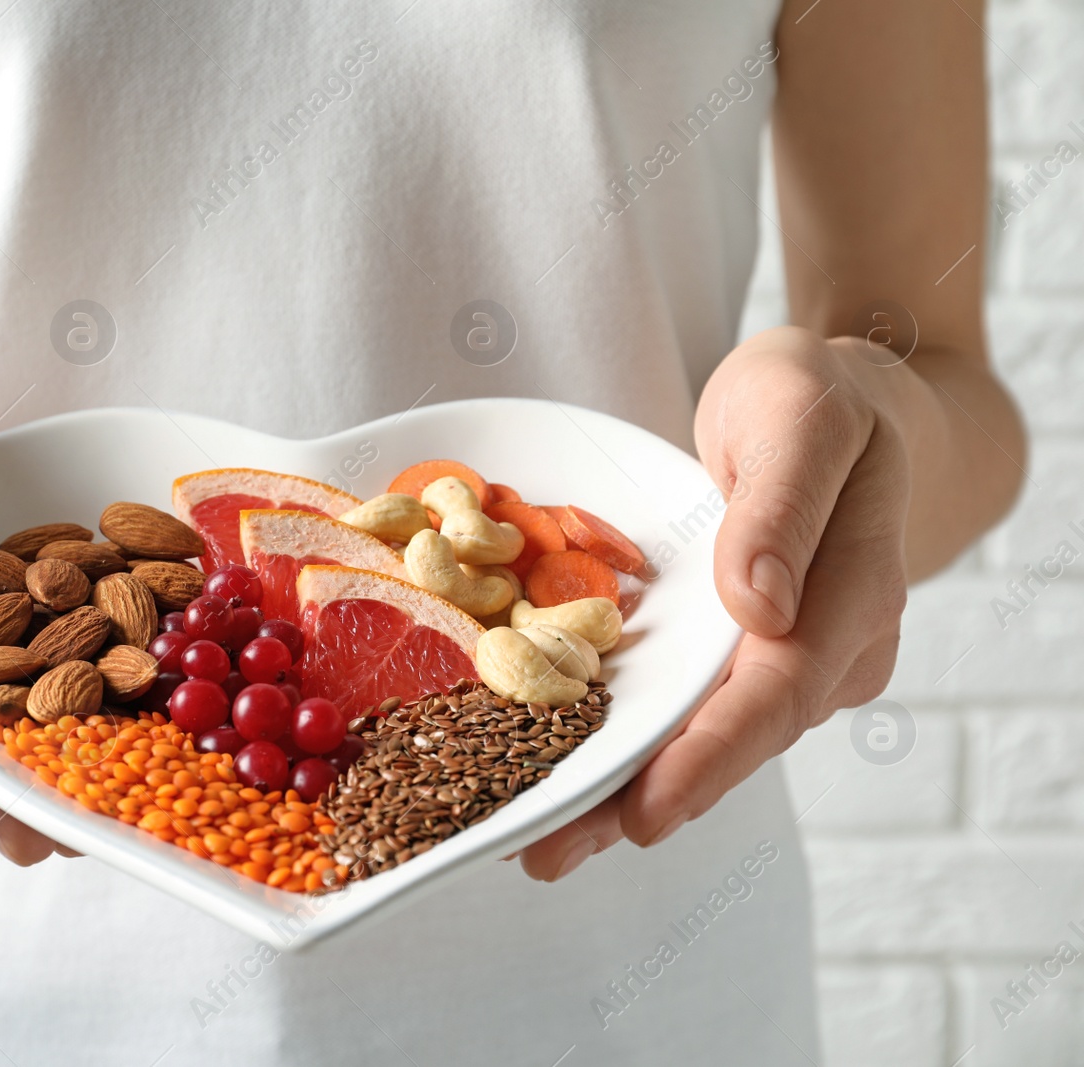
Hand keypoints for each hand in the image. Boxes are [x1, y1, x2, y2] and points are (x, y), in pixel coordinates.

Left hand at [520, 326, 908, 879]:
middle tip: (545, 853)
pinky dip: (621, 742)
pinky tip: (552, 771)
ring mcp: (778, 660)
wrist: (843, 403)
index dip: (708, 759)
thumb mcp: (803, 420)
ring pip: (696, 738)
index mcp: (851, 601)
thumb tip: (759, 607)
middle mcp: (820, 652)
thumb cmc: (820, 398)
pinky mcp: (735, 654)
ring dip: (617, 792)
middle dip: (637, 801)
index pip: (777, 695)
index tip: (644, 813)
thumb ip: (783, 507)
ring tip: (533, 841)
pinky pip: (680, 707)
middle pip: (726, 742)